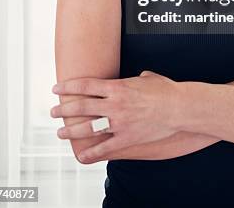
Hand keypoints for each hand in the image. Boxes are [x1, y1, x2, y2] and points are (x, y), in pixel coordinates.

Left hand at [50, 70, 181, 162]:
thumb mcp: (147, 77)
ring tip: (61, 131)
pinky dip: (92, 153)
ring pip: (88, 128)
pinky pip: (105, 147)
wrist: (179, 107)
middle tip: (53, 111)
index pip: (86, 85)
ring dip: (71, 131)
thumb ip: (136, 78)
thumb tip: (137, 77)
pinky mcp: (127, 138)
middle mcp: (115, 104)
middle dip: (64, 109)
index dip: (68, 87)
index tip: (57, 88)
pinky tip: (82, 155)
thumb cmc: (166, 91)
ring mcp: (120, 122)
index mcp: (118, 87)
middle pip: (81, 106)